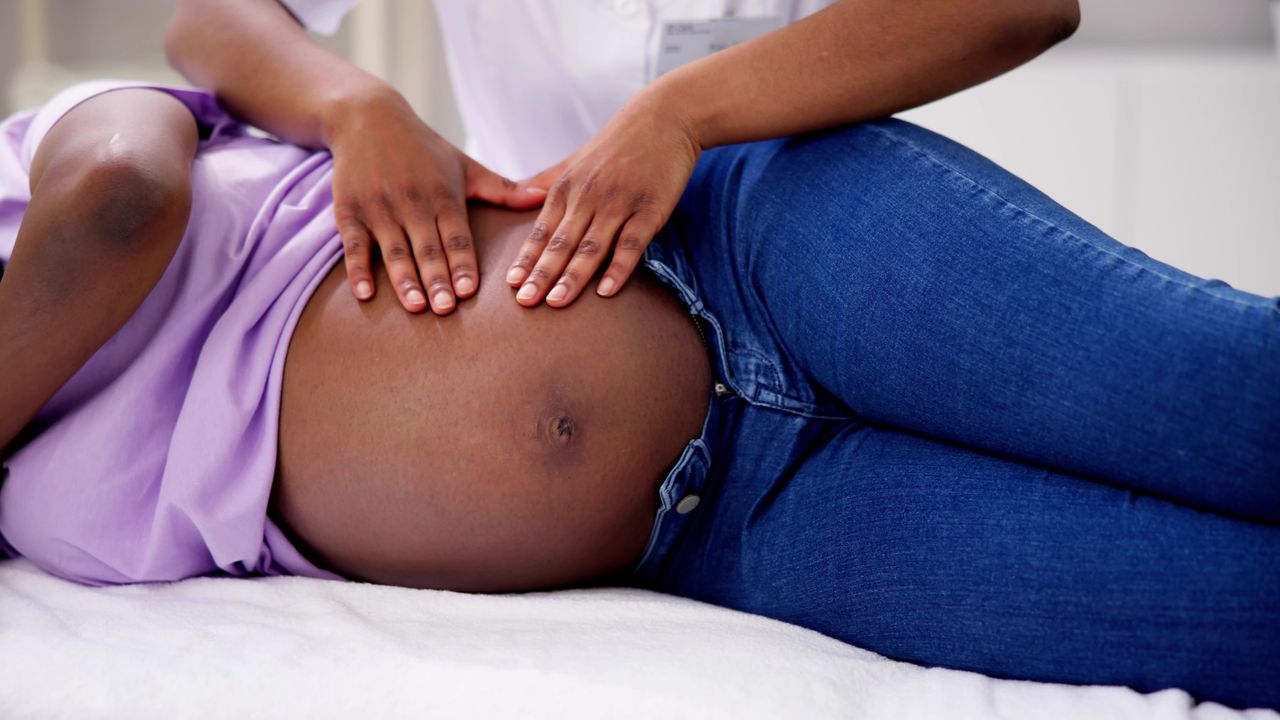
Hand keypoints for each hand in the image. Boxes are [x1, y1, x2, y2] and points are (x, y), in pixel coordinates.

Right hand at [329, 88, 544, 313]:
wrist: (367, 118)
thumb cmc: (424, 149)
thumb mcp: (465, 165)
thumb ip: (502, 189)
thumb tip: (544, 199)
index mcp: (443, 195)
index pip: (456, 236)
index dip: (462, 263)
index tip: (468, 291)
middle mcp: (412, 202)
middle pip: (426, 247)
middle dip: (436, 278)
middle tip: (445, 309)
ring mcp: (379, 208)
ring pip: (393, 250)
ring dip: (404, 280)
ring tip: (416, 307)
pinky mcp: (350, 211)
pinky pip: (354, 245)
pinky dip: (359, 270)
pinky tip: (366, 294)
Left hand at [505, 88, 700, 307]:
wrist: (666, 116)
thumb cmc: (618, 141)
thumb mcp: (575, 160)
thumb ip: (545, 181)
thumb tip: (515, 193)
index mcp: (567, 187)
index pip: (542, 230)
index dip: (527, 258)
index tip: (511, 284)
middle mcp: (589, 197)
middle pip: (561, 242)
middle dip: (542, 273)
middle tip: (525, 302)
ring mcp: (620, 203)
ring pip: (592, 246)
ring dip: (573, 276)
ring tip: (556, 302)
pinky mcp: (650, 210)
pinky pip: (631, 244)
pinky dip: (619, 268)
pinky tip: (607, 291)